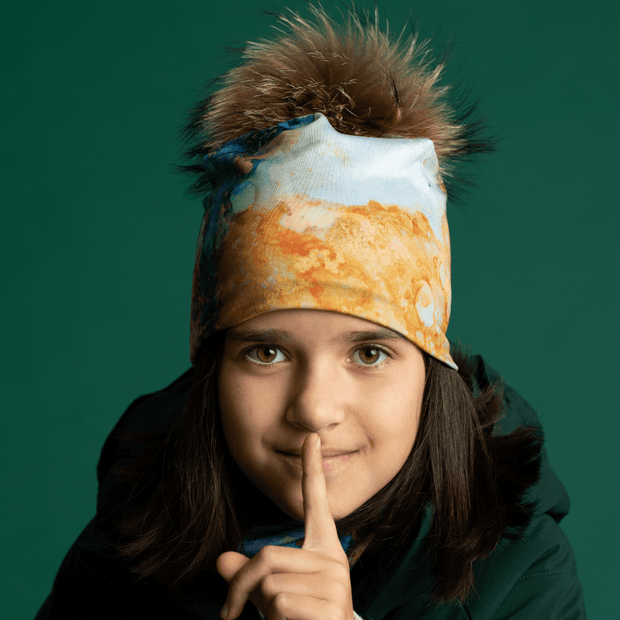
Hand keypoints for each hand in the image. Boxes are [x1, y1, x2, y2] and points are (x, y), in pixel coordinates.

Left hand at [217, 433, 354, 619]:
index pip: (316, 503)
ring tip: (285, 619)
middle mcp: (334, 558)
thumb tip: (221, 560)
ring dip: (262, 608)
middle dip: (242, 586)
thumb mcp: (273, 593)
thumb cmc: (302, 618)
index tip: (311, 437)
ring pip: (270, 583)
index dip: (312, 468)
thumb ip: (249, 575)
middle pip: (268, 555)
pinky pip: (280, 605)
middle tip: (232, 611)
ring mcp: (336, 581)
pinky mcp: (332, 604)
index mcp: (323, 548)